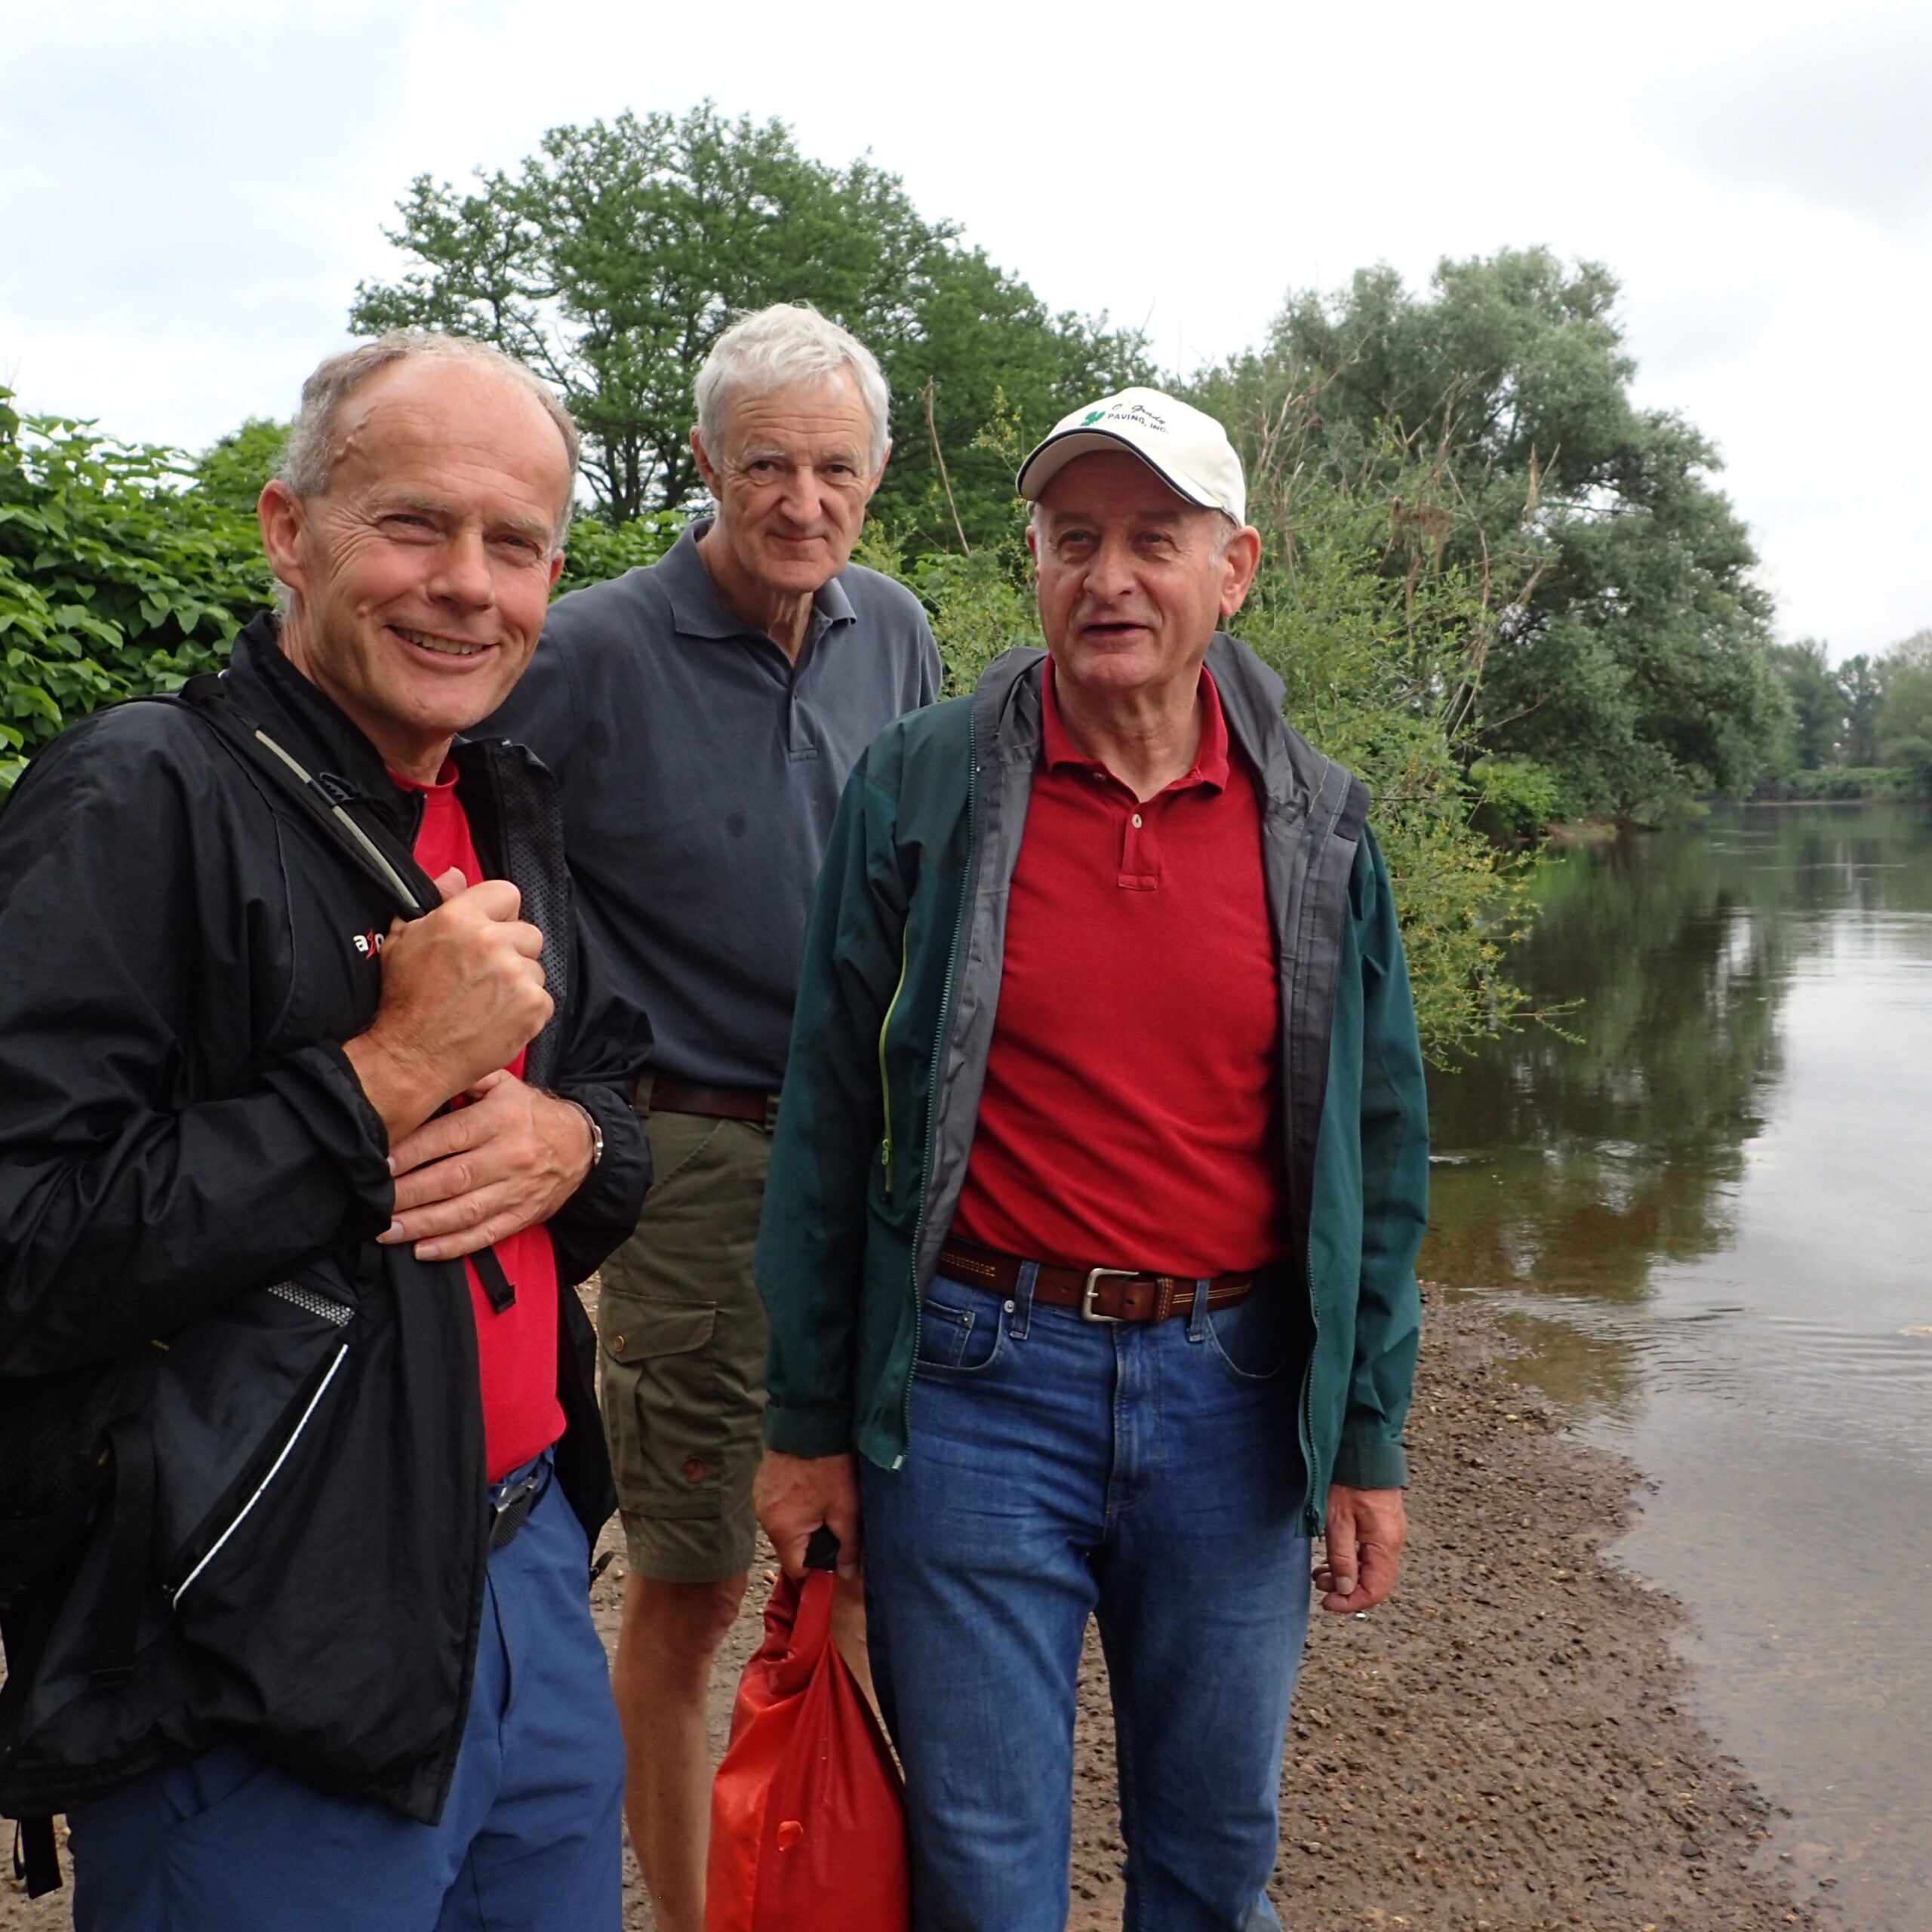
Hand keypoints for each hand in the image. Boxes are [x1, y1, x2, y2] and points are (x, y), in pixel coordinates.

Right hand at [344, 868, 551, 1138]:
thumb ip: (435, 902)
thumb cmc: (404, 1000)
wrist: (413, 1057)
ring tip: (487, 1001)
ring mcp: (516, 975)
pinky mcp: (533, 1006)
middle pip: (528, 933)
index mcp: (459, 919)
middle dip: (512, 951)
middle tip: (486, 974)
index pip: (506, 893)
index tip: (489, 932)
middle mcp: (491, 942)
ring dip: (518, 982)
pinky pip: (543, 998)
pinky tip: (498, 1018)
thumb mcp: (404, 940)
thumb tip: (455, 875)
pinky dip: (526, 1010)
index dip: (499, 914)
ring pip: (535, 968)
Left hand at [378, 1070, 593, 1260]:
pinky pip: (484, 1235)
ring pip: (464, 1212)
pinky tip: (422, 1250)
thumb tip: (424, 1073)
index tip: (379, 1164)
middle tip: (372, 1202)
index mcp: (502, 1119)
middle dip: (407, 1193)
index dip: (412, 1152)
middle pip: (451, 1179)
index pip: (450, 1137)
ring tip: (385, 1231)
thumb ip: (469, 1077)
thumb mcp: (506, 1085)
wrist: (581, 1146)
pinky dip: (452, 1246)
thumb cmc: (530, 1114)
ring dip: (422, 1224)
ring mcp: (517, 1190)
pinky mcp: (521, 1216)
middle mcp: (510, 1156)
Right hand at [754, 1450, 861, 1580]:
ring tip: (824, 1499)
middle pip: (790, 1546)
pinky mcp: (762, 1481)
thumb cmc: (829, 1465)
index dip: (818, 1568)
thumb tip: (848, 1574)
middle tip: (836, 1520)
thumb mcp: (846, 1508)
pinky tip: (811, 1485)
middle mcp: (763, 1517)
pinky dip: (794, 1502)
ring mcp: (760, 1497)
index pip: (796, 1569)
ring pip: (786, 1524)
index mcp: (781, 1530)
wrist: (810, 1419)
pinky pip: (779, 1504)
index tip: (837, 1555)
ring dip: (803, 1519)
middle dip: (813, 1540)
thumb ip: (848, 1545)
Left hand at [1315, 1484, 1405, 1613]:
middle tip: (1321, 1587)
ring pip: (1370, 1569)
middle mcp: (1392, 1544)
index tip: (1328, 1604)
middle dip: (1346, 1590)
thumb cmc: (1350, 1482)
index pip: (1375, 1590)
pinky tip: (1331, 1559)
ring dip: (1346, 1576)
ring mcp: (1389, 1535)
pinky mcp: (1382, 1527)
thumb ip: (1342, 1557)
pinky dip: (1351, 1562)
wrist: (1365, 1453)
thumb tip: (1345, 1589)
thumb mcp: (1338, 1521)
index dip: (1351, 1602)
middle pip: (1374, 1582)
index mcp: (1385, 1546)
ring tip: (1320, 1574)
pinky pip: (1369, 1555)